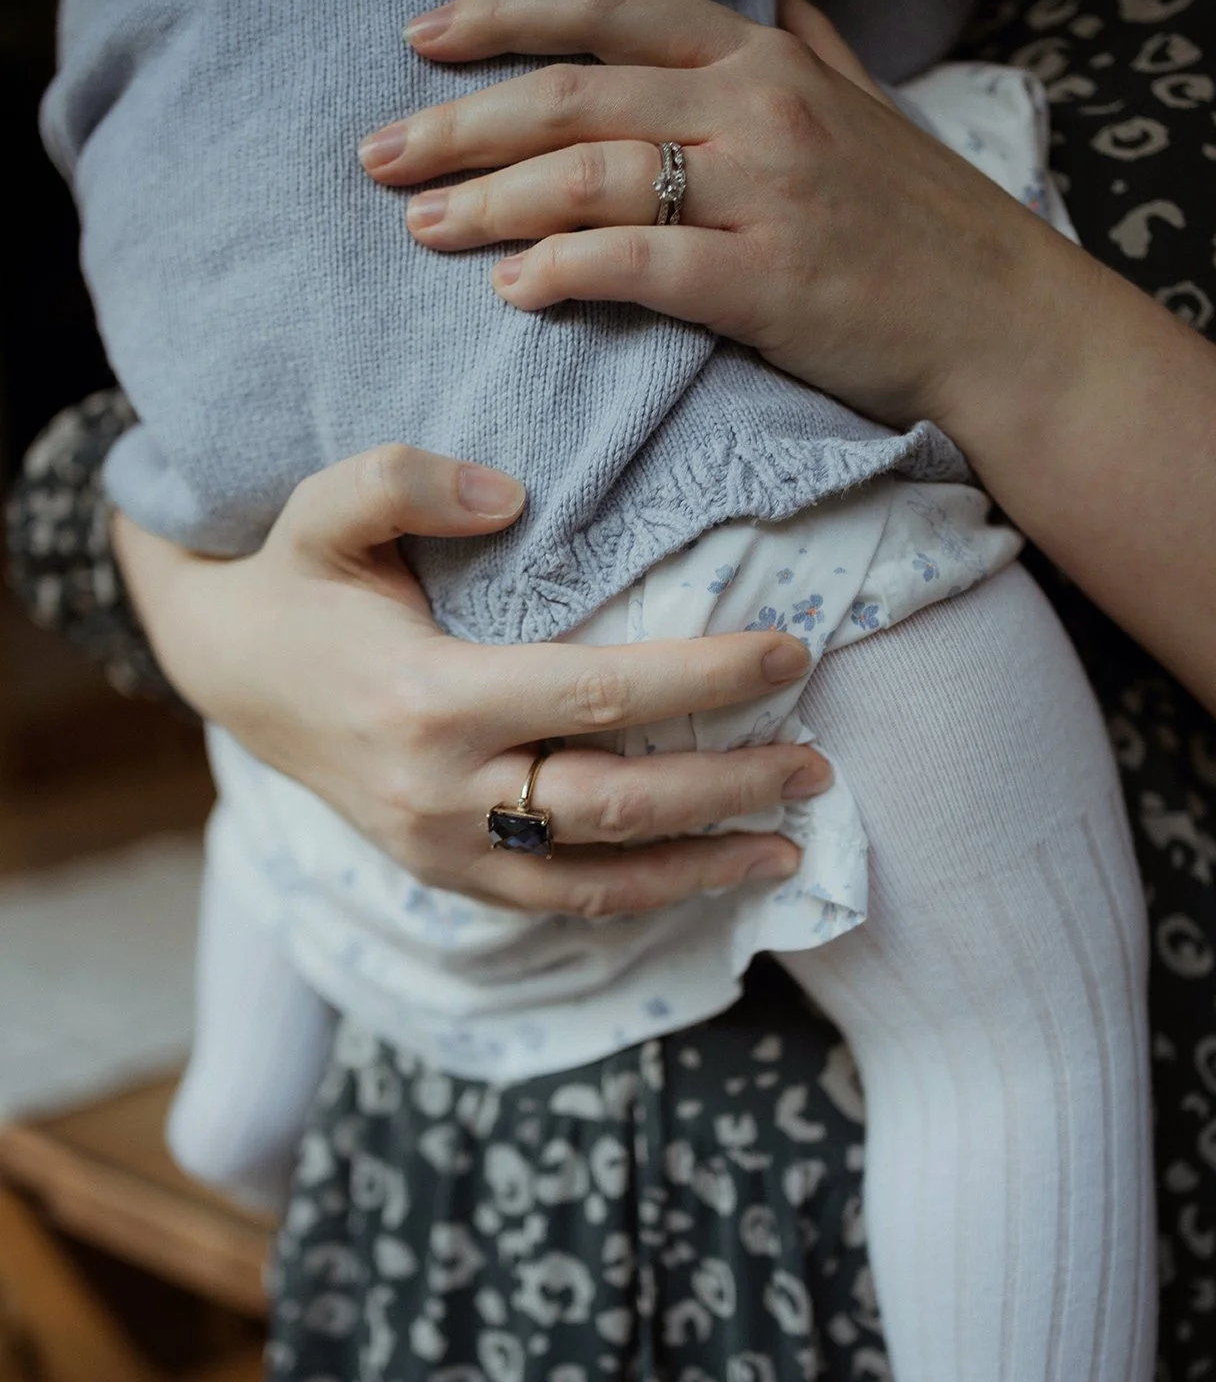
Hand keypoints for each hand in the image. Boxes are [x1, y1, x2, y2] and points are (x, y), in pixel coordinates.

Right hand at [114, 444, 826, 915]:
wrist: (231, 672)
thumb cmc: (300, 580)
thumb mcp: (326, 506)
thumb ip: (405, 479)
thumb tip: (511, 494)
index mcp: (429, 699)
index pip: (598, 695)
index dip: (705, 678)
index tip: (790, 652)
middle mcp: (440, 792)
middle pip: (617, 803)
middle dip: (729, 785)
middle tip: (817, 762)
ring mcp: (441, 849)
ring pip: (596, 879)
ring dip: (700, 867)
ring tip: (786, 847)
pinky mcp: (444, 875)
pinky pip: (557, 901)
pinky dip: (639, 896)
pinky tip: (703, 876)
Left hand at [358, 0, 1065, 434]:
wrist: (1005, 320)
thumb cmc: (921, 225)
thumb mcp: (863, 104)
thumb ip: (800, 45)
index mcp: (761, 59)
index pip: (607, 12)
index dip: (502, 16)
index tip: (422, 39)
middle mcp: (754, 108)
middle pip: (570, 96)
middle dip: (459, 121)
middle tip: (379, 154)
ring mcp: (762, 194)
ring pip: (588, 178)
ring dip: (489, 202)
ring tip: (420, 227)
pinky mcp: (767, 283)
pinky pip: (637, 265)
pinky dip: (562, 271)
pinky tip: (510, 289)